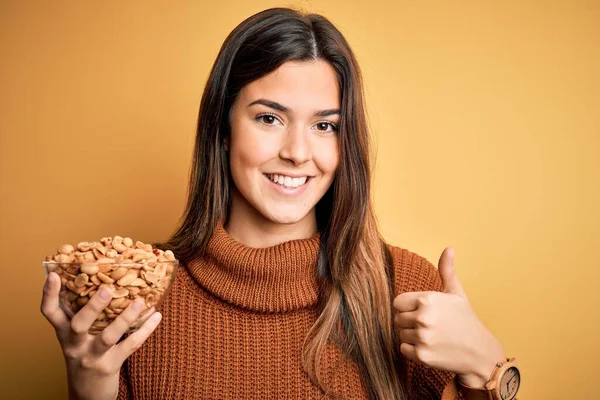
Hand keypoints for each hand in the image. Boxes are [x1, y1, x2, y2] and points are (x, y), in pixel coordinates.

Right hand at [40, 272, 162, 399]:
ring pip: (108, 336)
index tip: (54, 275)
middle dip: (93, 306)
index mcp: (64, 334)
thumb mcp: (76, 339)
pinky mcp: (110, 365)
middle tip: (107, 289)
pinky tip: (156, 316)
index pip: (50, 313)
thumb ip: (83, 316)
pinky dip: (145, 329)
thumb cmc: (85, 357)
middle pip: (78, 324)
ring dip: (125, 318)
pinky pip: (131, 345)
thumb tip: (101, 281)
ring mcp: (92, 356)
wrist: (87, 396)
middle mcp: (75, 345)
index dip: (49, 294)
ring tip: (140, 301)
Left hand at [392, 248, 504, 386]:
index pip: (397, 302)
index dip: (408, 307)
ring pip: (401, 334)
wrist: (480, 352)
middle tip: (430, 325)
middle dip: (410, 321)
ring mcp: (422, 337)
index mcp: (428, 299)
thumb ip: (447, 270)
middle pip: (397, 318)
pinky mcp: (421, 355)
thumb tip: (449, 248)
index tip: (422, 311)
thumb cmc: (466, 320)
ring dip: (412, 336)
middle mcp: (423, 318)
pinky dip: (413, 350)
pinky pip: (403, 349)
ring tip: (432, 336)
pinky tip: (430, 347)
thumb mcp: (456, 293)